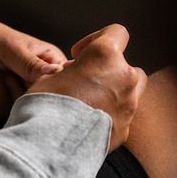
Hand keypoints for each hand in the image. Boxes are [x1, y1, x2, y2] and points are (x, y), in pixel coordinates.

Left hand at [0, 9, 66, 125]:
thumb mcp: (10, 45)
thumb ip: (32, 64)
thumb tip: (57, 74)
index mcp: (44, 62)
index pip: (63, 80)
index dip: (61, 85)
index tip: (51, 82)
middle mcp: (31, 81)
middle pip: (46, 100)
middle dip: (35, 93)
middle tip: (22, 79)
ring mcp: (12, 94)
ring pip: (26, 109)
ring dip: (14, 92)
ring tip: (2, 72)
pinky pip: (4, 113)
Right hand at [25, 23, 145, 150]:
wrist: (51, 145)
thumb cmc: (46, 105)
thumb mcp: (47, 77)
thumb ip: (67, 71)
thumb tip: (70, 75)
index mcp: (104, 57)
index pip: (117, 32)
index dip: (96, 38)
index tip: (79, 53)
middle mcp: (123, 78)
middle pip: (127, 65)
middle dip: (107, 71)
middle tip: (83, 80)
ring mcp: (129, 106)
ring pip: (130, 92)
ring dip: (112, 93)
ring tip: (86, 102)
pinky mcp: (125, 129)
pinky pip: (120, 116)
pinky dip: (108, 116)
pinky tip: (86, 122)